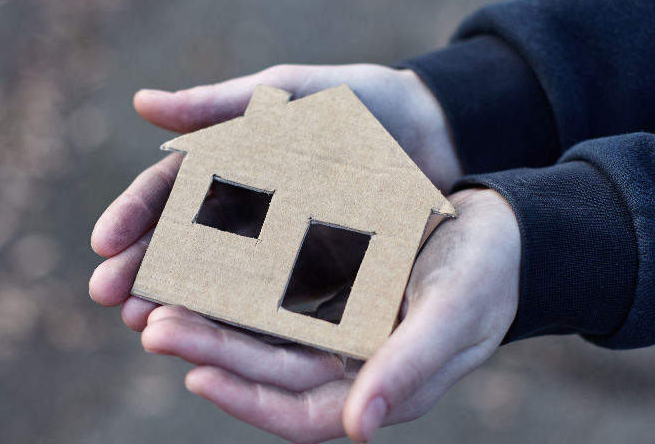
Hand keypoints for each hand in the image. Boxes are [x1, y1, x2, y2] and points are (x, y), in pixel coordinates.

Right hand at [90, 64, 463, 329]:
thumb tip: (141, 103)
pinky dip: (234, 318)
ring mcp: (275, 243)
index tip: (104, 244)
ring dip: (178, 303)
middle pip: (182, 241)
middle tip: (112, 298)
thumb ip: (223, 105)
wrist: (433, 135)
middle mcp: (245, 206)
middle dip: (144, 269)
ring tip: (144, 326)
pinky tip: (208, 336)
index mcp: (230, 160)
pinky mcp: (311, 273)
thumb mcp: (293, 95)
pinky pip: (267, 298)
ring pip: (216, 277)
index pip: (170, 191)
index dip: (134, 216)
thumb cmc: (362, 104)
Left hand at [139, 188, 520, 442]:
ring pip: (262, 335)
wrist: (499, 231)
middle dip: (211, 353)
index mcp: (378, 385)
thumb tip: (359, 430)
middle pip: (268, 371)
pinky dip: (237, 288)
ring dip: (212, 322)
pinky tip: (201, 266)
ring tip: (158, 302)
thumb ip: (411, 368)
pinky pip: (273, 295)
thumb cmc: (487, 275)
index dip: (249, 401)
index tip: (197, 375)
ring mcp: (334, 328)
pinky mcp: (327, 290)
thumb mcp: (455, 314)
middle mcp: (347, 364)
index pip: (302, 413)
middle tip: (155, 326)